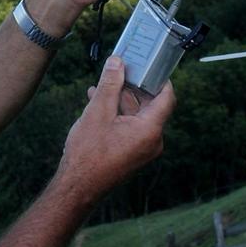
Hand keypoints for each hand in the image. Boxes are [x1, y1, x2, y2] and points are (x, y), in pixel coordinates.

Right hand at [58, 56, 175, 200]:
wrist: (79, 184)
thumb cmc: (88, 152)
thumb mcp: (98, 111)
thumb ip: (110, 84)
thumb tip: (117, 62)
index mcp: (149, 130)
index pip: (166, 98)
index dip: (160, 79)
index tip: (150, 64)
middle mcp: (151, 140)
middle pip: (149, 105)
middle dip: (133, 86)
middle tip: (121, 69)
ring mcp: (142, 148)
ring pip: (136, 116)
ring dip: (120, 99)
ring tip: (102, 85)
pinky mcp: (131, 153)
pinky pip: (129, 127)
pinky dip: (117, 113)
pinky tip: (97, 102)